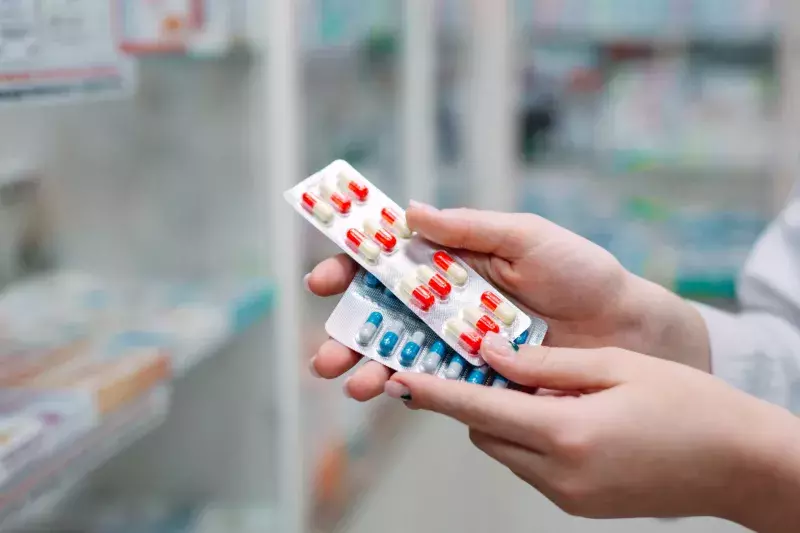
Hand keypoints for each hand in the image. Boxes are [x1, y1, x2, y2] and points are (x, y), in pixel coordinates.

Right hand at [307, 202, 709, 399]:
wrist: (623, 327)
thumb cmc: (579, 271)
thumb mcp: (525, 237)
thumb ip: (468, 229)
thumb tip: (409, 212)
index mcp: (451, 261)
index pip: (388, 261)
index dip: (351, 267)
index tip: (324, 280)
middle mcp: (445, 301)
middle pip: (381, 315)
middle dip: (346, 334)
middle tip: (324, 356)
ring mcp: (458, 340)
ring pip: (398, 353)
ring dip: (368, 368)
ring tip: (354, 385)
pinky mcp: (476, 374)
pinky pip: (435, 381)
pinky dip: (409, 387)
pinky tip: (393, 391)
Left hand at [382, 335, 799, 530]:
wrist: (738, 465)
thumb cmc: (686, 405)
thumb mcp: (615, 366)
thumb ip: (545, 364)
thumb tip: (490, 353)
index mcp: (565, 433)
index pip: (477, 409)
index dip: (433, 393)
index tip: (396, 378)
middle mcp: (558, 473)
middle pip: (485, 431)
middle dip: (475, 400)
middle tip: (481, 364)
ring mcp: (567, 496)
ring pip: (505, 450)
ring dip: (503, 419)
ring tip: (534, 387)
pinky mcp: (578, 505)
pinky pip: (531, 467)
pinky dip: (529, 438)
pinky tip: (561, 415)